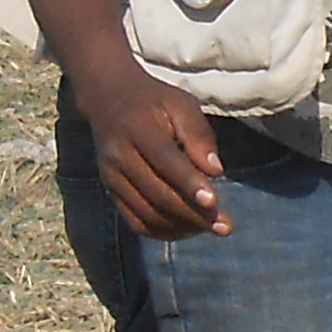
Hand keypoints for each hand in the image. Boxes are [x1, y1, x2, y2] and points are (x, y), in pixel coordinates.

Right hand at [84, 60, 232, 237]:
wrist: (107, 100)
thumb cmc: (154, 101)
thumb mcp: (180, 103)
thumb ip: (198, 133)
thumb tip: (215, 171)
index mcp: (137, 128)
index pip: (164, 160)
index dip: (189, 183)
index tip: (214, 203)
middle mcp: (119, 156)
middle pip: (157, 193)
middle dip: (192, 214)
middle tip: (223, 226)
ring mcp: (112, 177)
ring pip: (146, 214)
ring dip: (180, 227)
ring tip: (209, 227)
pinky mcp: (111, 192)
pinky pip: (135, 222)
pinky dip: (162, 232)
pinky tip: (186, 229)